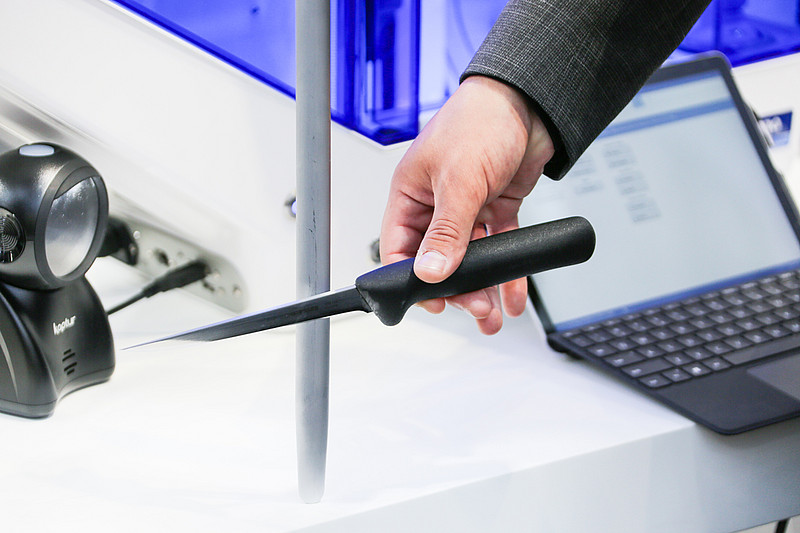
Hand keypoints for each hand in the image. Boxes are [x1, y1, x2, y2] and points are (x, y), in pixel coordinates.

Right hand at [380, 75, 554, 333]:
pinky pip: (498, 247)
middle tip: (474, 309)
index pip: (398, 247)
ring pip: (469, 259)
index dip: (410, 278)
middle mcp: (435, 204)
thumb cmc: (481, 120)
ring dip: (481, 287)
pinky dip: (506, 272)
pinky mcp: (494, 208)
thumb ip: (446, 230)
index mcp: (410, 193)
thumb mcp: (460, 179)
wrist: (530, 101)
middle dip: (455, 289)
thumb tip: (429, 271)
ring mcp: (466, 208)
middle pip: (436, 259)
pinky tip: (511, 295)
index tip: (432, 302)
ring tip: (492, 313)